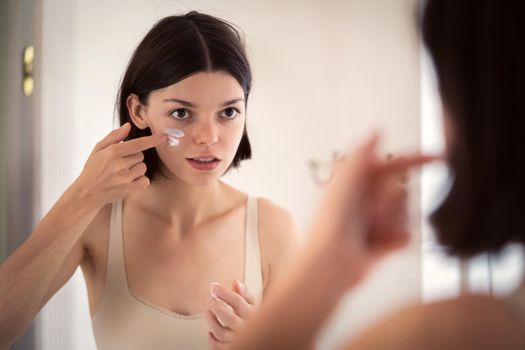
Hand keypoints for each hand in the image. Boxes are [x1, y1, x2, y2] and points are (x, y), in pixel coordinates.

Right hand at [72, 123, 166, 208]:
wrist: (86, 193)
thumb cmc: (93, 169)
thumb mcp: (98, 149)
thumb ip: (114, 137)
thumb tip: (128, 126)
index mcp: (113, 152)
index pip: (138, 144)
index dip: (152, 140)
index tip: (163, 137)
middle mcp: (119, 164)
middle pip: (141, 155)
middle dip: (134, 157)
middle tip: (120, 164)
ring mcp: (125, 178)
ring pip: (143, 167)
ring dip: (136, 169)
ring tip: (122, 173)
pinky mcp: (128, 189)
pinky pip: (145, 180)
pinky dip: (140, 180)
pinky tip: (128, 181)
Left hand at [206, 280, 254, 348]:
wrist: (264, 336)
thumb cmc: (254, 318)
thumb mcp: (253, 304)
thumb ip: (244, 294)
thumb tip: (235, 282)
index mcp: (252, 313)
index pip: (238, 301)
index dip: (224, 293)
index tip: (214, 287)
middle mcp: (247, 327)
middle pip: (230, 319)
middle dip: (216, 307)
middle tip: (209, 299)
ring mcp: (239, 339)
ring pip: (222, 333)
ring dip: (211, 321)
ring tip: (207, 311)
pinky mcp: (233, 348)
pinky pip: (219, 347)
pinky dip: (212, 340)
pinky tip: (210, 332)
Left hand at [311, 134, 438, 287]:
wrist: (330, 264)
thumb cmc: (331, 221)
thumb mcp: (345, 181)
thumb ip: (362, 155)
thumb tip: (377, 130)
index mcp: (357, 183)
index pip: (393, 165)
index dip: (415, 159)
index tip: (439, 157)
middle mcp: (367, 200)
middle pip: (401, 191)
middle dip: (392, 200)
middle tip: (373, 212)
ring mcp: (376, 222)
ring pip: (406, 214)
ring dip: (393, 221)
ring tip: (373, 231)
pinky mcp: (384, 243)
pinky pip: (406, 235)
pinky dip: (397, 239)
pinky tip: (382, 244)